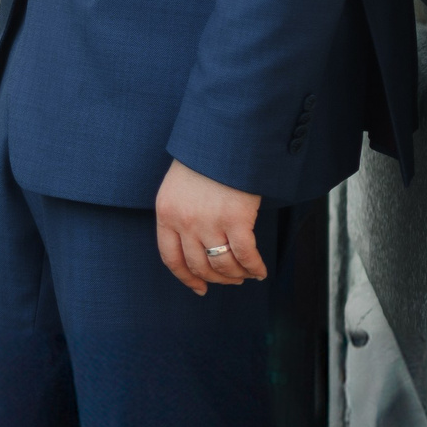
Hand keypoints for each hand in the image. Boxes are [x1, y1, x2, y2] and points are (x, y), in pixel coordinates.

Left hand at [155, 159, 264, 295]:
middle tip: (230, 280)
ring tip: (246, 274)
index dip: (186, 277)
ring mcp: (209, 222)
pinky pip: (245, 256)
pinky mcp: (235, 219)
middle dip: (216, 278)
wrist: (223, 138)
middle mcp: (184, 221)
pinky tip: (260, 270)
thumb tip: (195, 246)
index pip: (170, 257)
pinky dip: (254, 267)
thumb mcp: (178, 186)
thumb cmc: (203, 159)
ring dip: (236, 275)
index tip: (199, 288)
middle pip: (198, 265)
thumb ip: (180, 214)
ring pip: (222, 265)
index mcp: (166, 213)